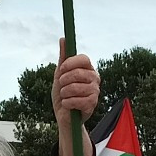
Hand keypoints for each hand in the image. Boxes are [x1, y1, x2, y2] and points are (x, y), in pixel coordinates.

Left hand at [52, 41, 99, 155]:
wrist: (64, 116)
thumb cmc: (63, 94)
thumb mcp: (59, 75)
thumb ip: (63, 58)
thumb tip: (63, 39)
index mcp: (87, 68)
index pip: (83, 59)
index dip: (70, 63)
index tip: (61, 69)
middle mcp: (94, 78)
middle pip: (79, 73)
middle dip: (64, 80)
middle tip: (61, 86)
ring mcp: (95, 91)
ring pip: (77, 87)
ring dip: (65, 93)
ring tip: (64, 97)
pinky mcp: (93, 104)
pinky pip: (79, 100)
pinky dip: (68, 103)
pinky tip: (68, 105)